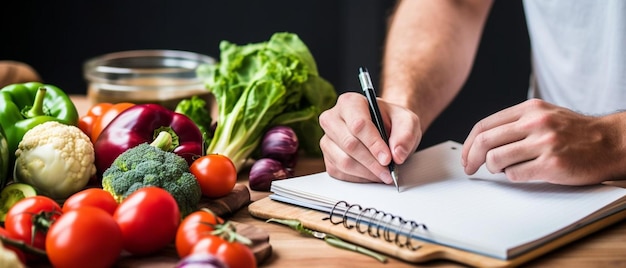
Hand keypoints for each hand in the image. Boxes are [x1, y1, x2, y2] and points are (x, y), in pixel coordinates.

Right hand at [319, 92, 420, 182]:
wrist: (385, 129)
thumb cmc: (392, 121)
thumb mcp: (407, 121)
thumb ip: (406, 134)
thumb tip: (397, 154)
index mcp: (350, 102)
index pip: (358, 125)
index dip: (373, 144)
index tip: (387, 158)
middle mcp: (333, 119)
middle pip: (349, 144)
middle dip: (372, 162)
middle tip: (388, 171)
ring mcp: (327, 139)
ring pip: (343, 161)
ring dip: (366, 172)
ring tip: (383, 174)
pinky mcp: (328, 157)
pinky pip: (340, 172)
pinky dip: (358, 178)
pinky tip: (371, 174)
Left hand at [462, 99, 625, 184]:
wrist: (612, 142)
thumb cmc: (576, 132)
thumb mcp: (545, 115)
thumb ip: (516, 123)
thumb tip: (483, 140)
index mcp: (529, 109)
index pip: (484, 125)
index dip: (468, 143)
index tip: (466, 156)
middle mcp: (535, 123)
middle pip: (484, 142)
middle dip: (471, 158)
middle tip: (470, 168)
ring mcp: (544, 143)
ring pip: (496, 159)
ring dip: (494, 168)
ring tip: (504, 169)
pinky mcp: (552, 164)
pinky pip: (515, 175)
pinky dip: (513, 177)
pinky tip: (524, 172)